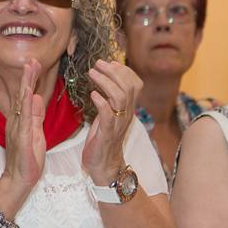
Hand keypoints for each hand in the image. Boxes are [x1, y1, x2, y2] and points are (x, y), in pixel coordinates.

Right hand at [2, 58, 45, 190]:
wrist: (19, 179)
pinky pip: (24, 120)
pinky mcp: (21, 139)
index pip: (26, 96)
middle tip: (32, 60)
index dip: (30, 80)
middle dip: (27, 77)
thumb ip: (36, 116)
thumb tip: (36, 97)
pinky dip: (26, 107)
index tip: (34, 64)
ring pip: (21, 103)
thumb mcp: (35, 133)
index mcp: (21, 121)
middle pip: (21, 95)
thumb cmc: (28, 159)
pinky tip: (29, 96)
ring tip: (29, 70)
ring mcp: (17, 129)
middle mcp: (16, 122)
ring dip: (25, 86)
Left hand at [82, 59, 141, 182]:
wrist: (104, 165)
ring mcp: (118, 124)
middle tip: (98, 63)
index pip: (136, 84)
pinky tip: (93, 94)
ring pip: (120, 97)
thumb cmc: (102, 139)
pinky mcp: (107, 133)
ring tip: (92, 73)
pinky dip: (101, 102)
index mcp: (128, 109)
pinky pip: (108, 115)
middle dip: (113, 72)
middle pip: (128, 87)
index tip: (109, 62)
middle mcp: (127, 114)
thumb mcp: (108, 115)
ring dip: (106, 82)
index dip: (124, 71)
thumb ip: (109, 100)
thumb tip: (105, 80)